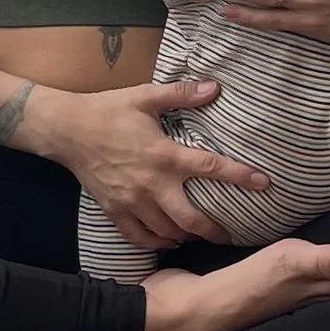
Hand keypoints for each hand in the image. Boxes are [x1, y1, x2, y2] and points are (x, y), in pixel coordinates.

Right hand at [42, 79, 273, 251]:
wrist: (65, 129)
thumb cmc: (108, 110)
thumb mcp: (146, 96)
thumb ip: (182, 94)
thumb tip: (215, 87)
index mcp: (163, 154)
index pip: (209, 167)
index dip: (239, 176)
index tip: (263, 183)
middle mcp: (150, 184)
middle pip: (190, 218)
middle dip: (214, 230)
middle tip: (232, 235)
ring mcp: (131, 201)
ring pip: (167, 232)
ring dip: (187, 236)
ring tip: (201, 236)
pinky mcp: (114, 211)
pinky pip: (139, 237)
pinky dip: (156, 243)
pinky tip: (168, 240)